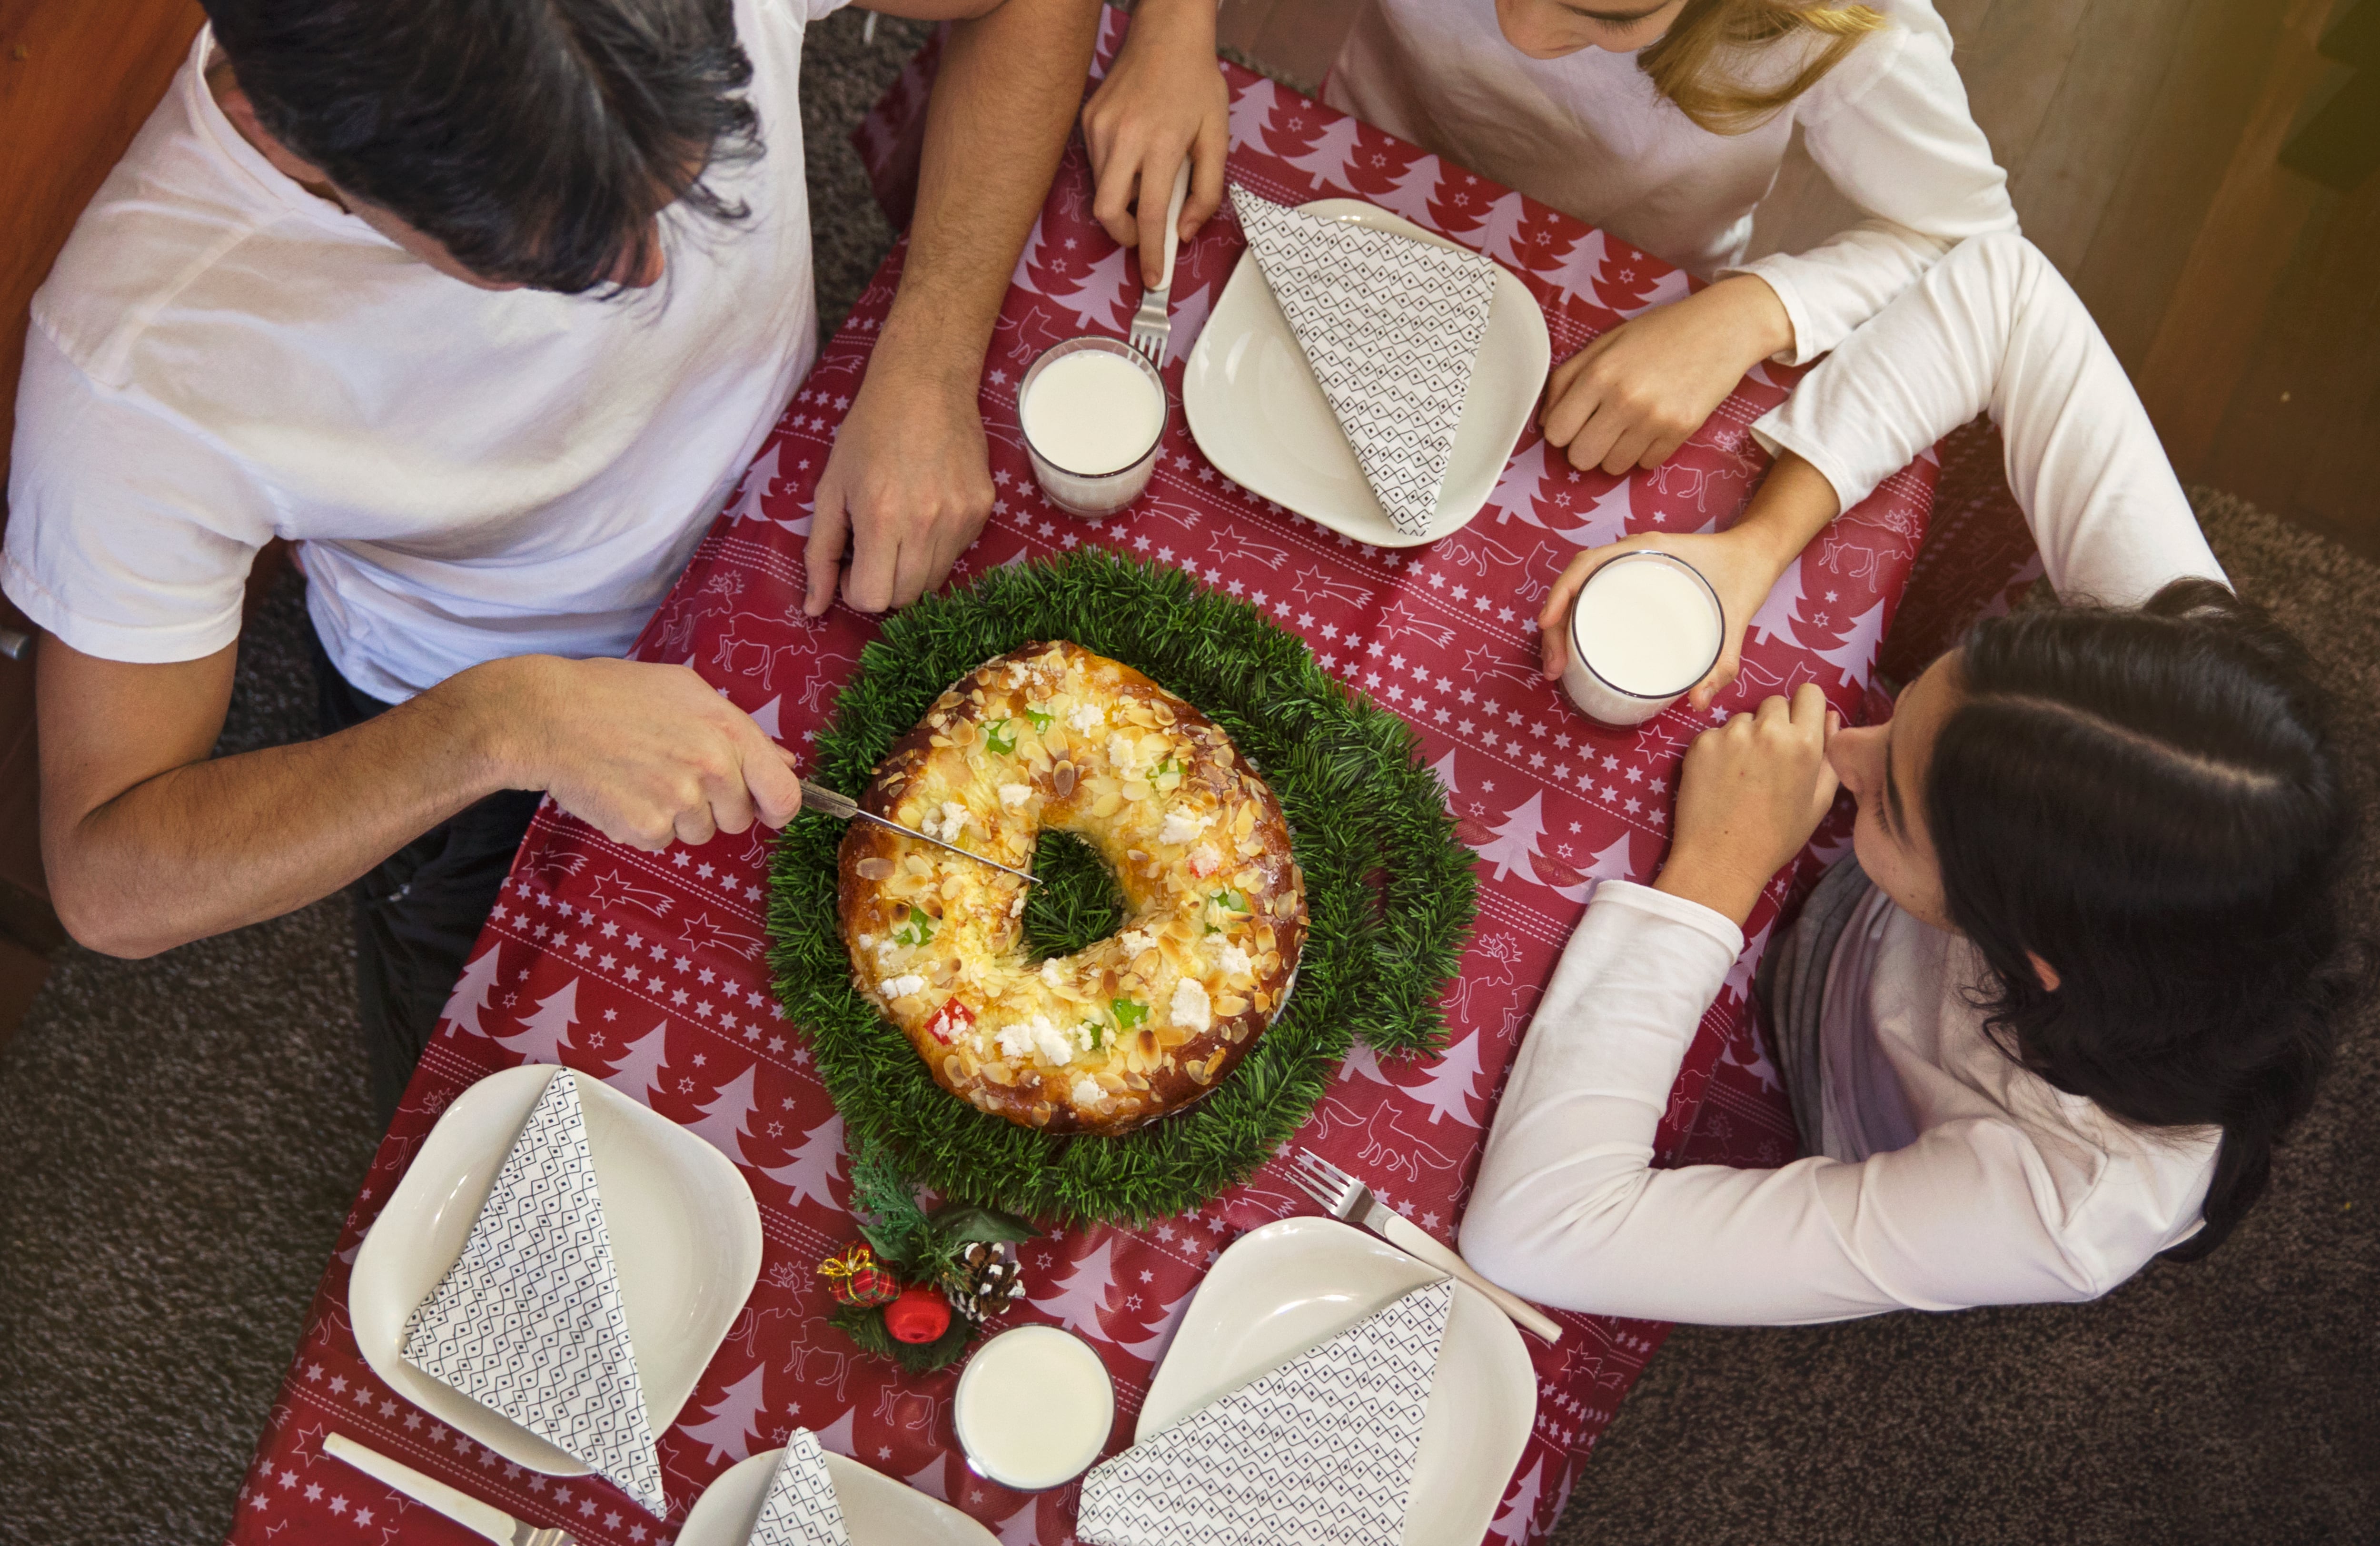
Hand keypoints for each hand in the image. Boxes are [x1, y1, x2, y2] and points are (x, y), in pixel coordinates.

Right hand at [486, 656, 801, 851]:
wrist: (549, 717)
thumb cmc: (616, 696)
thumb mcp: (687, 691)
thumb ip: (739, 730)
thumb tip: (783, 762)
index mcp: (729, 733)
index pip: (784, 794)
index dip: (777, 807)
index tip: (764, 808)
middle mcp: (712, 769)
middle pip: (739, 820)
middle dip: (715, 807)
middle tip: (675, 775)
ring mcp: (679, 802)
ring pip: (700, 834)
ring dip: (677, 817)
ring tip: (642, 777)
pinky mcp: (645, 828)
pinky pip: (662, 842)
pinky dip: (644, 826)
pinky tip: (622, 792)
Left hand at [805, 356, 993, 614]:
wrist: (926, 384)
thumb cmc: (868, 432)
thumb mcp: (830, 488)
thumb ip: (819, 553)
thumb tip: (813, 609)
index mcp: (881, 517)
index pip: (874, 598)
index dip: (857, 590)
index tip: (853, 564)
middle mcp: (926, 524)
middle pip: (906, 598)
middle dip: (884, 585)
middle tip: (874, 548)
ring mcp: (961, 518)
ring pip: (934, 582)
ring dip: (911, 569)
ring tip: (900, 528)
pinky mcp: (983, 510)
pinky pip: (956, 554)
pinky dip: (937, 546)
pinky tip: (927, 508)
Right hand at [1081, 0, 1228, 286]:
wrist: (1166, 34)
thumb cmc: (1196, 83)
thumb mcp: (1217, 138)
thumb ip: (1206, 191)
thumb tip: (1185, 231)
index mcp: (1159, 143)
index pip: (1148, 214)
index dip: (1150, 253)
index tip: (1153, 277)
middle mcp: (1123, 137)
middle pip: (1107, 212)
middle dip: (1125, 234)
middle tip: (1146, 233)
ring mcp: (1099, 128)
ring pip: (1101, 189)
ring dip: (1124, 199)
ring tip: (1150, 175)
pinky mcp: (1088, 121)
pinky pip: (1097, 165)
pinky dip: (1116, 174)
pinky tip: (1137, 152)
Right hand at [1537, 527, 1795, 712]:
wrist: (1758, 554)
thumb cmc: (1746, 577)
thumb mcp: (1736, 620)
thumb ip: (1722, 662)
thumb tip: (1696, 702)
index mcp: (1647, 552)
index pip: (1587, 566)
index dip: (1560, 595)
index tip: (1547, 626)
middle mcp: (1631, 554)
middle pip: (1576, 584)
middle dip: (1555, 625)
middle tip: (1555, 667)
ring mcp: (1630, 566)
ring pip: (1581, 591)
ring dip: (1562, 624)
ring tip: (1559, 663)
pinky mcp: (1635, 579)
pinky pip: (1596, 594)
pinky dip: (1578, 618)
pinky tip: (1578, 647)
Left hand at [1540, 276, 1794, 474]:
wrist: (1722, 327)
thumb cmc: (1660, 332)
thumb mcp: (1606, 342)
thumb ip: (1568, 379)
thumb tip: (1545, 422)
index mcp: (1599, 373)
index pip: (1556, 432)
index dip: (1562, 430)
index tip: (1575, 421)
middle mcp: (1623, 398)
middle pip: (1580, 458)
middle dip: (1586, 447)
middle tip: (1601, 427)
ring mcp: (1654, 417)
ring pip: (1612, 467)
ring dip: (1616, 452)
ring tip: (1630, 425)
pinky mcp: (1681, 430)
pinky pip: (1646, 464)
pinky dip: (1646, 451)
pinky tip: (1655, 425)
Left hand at [1655, 686, 1840, 926]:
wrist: (1721, 859)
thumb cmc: (1775, 837)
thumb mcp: (1818, 802)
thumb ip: (1830, 756)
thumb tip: (1831, 719)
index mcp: (1805, 743)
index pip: (1810, 694)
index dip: (1804, 709)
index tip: (1797, 727)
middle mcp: (1769, 730)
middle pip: (1775, 703)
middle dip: (1774, 723)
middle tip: (1767, 759)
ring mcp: (1732, 734)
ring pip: (1743, 718)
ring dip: (1745, 736)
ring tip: (1741, 775)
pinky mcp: (1701, 742)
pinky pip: (1715, 733)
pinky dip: (1717, 749)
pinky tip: (1718, 779)